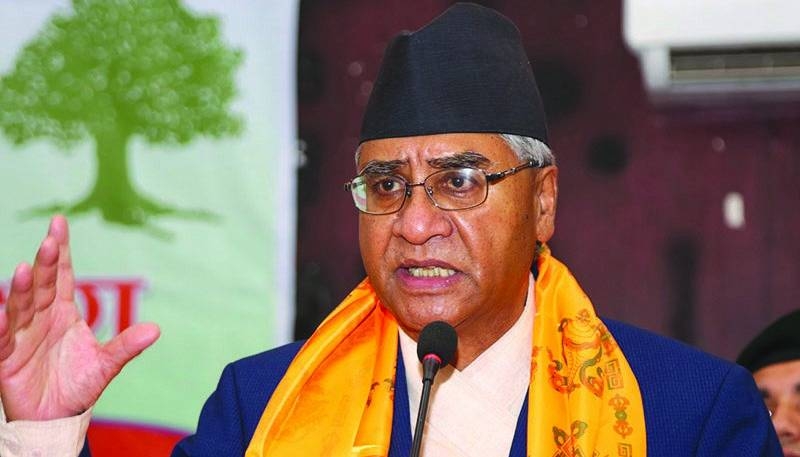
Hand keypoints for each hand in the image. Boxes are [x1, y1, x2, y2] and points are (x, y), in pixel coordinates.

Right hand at [0, 215, 159, 420]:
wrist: (56, 417)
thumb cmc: (77, 385)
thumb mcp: (106, 364)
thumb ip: (127, 346)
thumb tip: (156, 330)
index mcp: (63, 313)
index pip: (62, 276)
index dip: (62, 251)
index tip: (59, 224)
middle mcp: (40, 319)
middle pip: (43, 286)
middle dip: (46, 264)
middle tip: (51, 241)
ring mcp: (21, 337)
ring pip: (20, 308)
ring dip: (21, 290)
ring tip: (24, 270)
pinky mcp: (6, 360)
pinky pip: (1, 342)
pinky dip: (0, 329)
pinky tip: (0, 315)